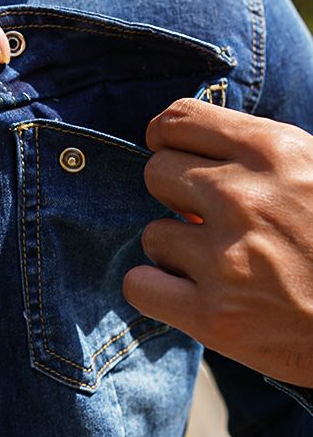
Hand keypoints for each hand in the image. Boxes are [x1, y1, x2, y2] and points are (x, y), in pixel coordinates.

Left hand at [123, 99, 312, 386]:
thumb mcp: (312, 171)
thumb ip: (254, 154)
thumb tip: (186, 150)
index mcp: (274, 152)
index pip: (178, 120)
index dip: (164, 137)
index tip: (171, 155)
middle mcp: (244, 198)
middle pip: (155, 174)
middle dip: (174, 197)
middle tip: (203, 219)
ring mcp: (226, 258)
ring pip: (152, 235)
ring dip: (176, 251)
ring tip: (217, 266)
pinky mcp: (213, 316)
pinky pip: (140, 286)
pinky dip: (158, 291)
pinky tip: (190, 294)